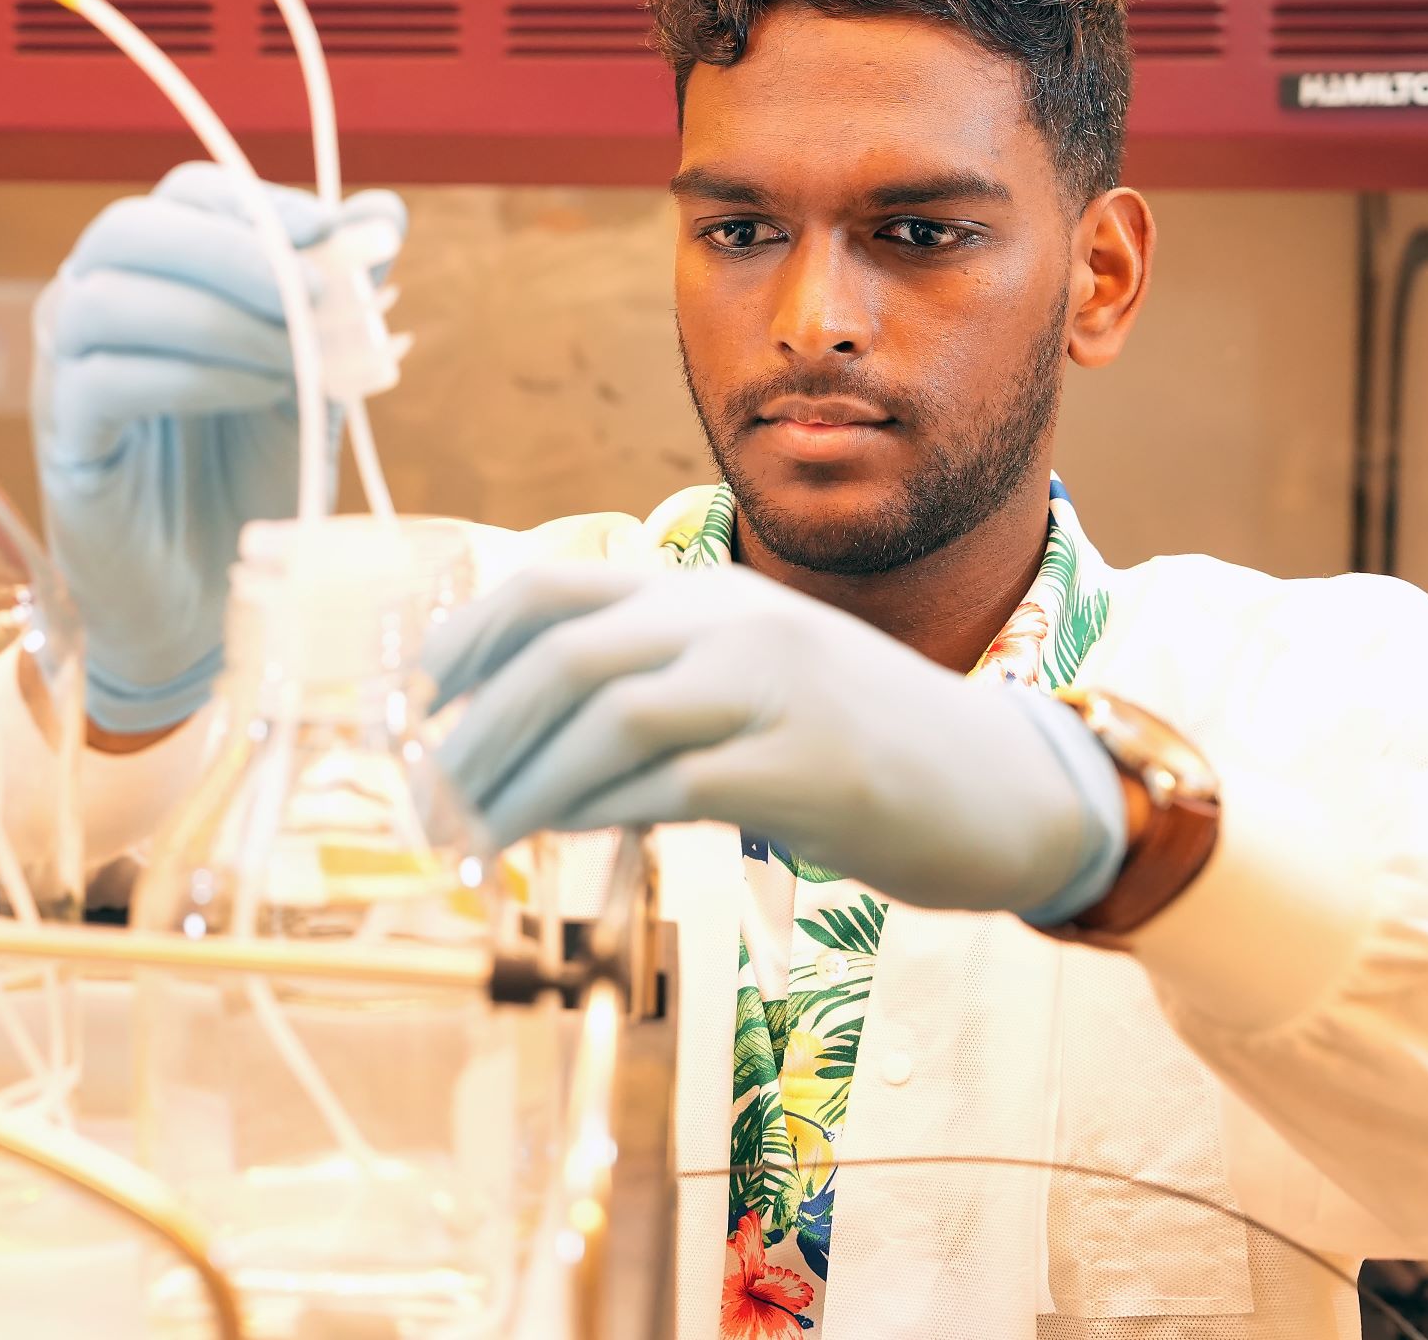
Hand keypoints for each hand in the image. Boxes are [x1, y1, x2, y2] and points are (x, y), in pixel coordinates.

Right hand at [34, 162, 409, 733]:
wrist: (213, 590)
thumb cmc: (252, 473)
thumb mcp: (313, 373)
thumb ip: (338, 297)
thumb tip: (382, 213)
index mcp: (153, 270)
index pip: (186, 196)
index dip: (259, 204)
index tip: (332, 235)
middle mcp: (90, 300)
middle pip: (131, 230)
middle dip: (233, 253)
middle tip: (313, 295)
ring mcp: (64, 366)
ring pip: (108, 299)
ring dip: (216, 318)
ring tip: (294, 360)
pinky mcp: (62, 435)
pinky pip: (105, 380)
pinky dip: (192, 376)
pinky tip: (254, 396)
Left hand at [425, 562, 1127, 919]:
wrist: (1010, 789)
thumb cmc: (860, 747)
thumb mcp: (748, 685)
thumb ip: (654, 688)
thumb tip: (526, 739)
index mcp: (711, 595)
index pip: (558, 586)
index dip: (470, 638)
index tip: (418, 701)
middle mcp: (738, 623)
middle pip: (569, 652)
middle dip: (478, 727)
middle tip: (427, 797)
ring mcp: (777, 689)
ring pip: (610, 715)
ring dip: (521, 782)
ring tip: (469, 837)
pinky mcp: (808, 768)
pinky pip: (671, 784)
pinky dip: (597, 812)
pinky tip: (553, 841)